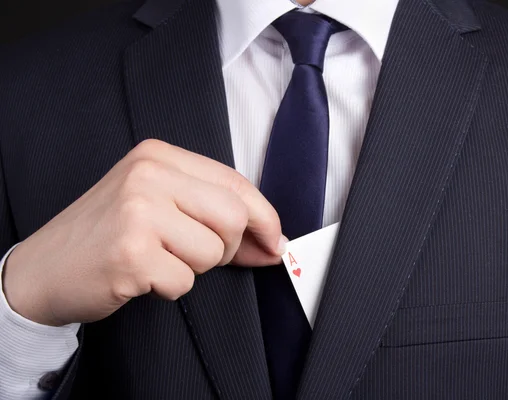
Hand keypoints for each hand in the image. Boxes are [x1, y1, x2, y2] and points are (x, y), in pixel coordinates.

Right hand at [2, 139, 284, 326]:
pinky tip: (141, 276)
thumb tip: (273, 241)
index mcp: (158, 156)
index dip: (265, 216)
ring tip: (158, 259)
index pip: (235, 183)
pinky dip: (169, 288)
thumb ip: (213, 212)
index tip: (275, 241)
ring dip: (193, 268)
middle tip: (195, 254)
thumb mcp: (157, 204)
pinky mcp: (131, 252)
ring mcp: (138, 211)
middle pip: (234, 216)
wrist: (42, 269)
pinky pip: (184, 282)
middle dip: (228, 247)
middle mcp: (148, 176)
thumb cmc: (106, 236)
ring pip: (214, 251)